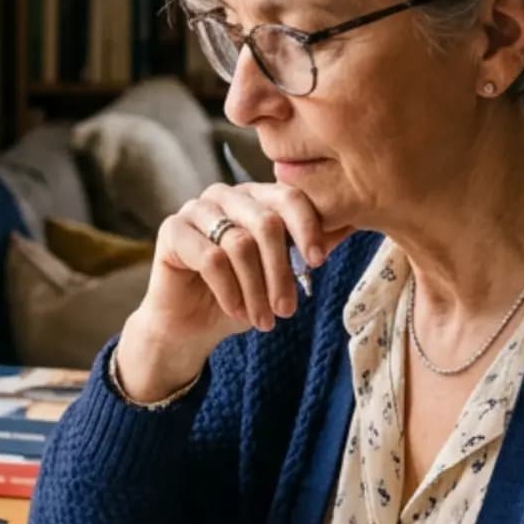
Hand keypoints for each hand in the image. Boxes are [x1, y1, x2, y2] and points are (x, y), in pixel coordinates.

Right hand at [115, 182, 353, 402]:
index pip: (288, 197)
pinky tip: (236, 311)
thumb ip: (306, 249)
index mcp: (254, 196)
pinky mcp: (171, 231)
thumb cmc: (239, 296)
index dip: (307, 228)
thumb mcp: (280, 274)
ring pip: (239, 244)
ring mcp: (194, 210)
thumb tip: (351, 224)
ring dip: (256, 290)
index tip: (318, 262)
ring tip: (264, 320)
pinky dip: (229, 291)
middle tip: (288, 310)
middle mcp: (224, 195)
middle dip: (281, 272)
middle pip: (265, 223)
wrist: (190, 327)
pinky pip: (210, 259)